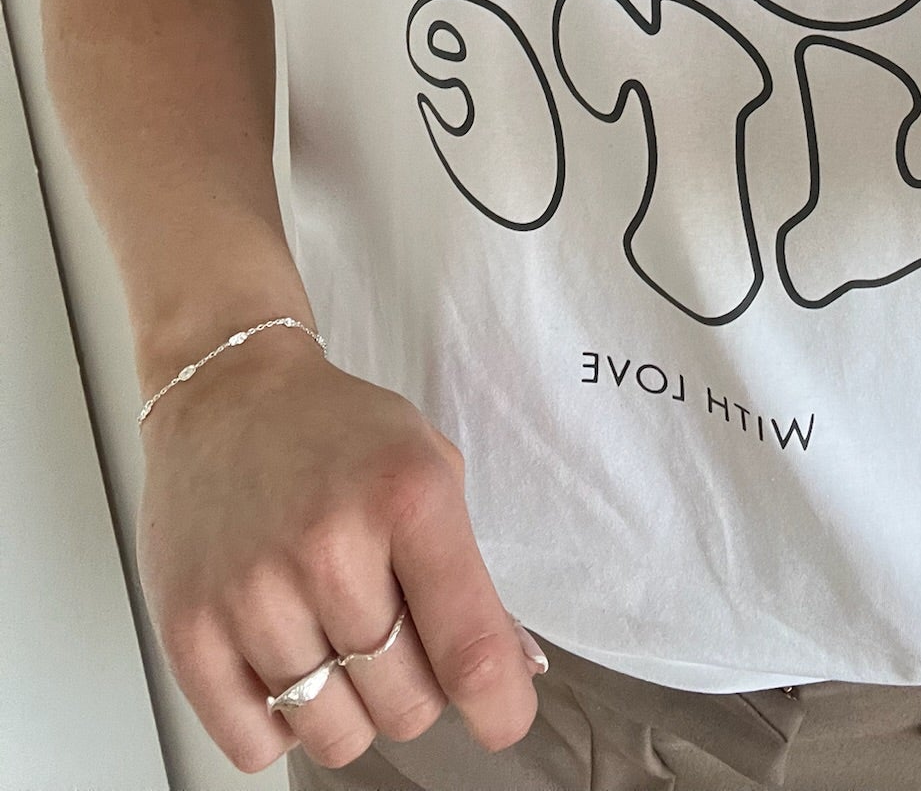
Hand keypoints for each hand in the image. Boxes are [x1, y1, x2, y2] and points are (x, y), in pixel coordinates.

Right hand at [136, 334, 543, 774]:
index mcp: (406, 497)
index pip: (471, 649)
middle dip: (416, 686)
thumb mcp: (430, 466)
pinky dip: (282, 723)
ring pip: (337, 737)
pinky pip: (257, 746)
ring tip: (335, 639)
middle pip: (407, 707)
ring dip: (350, 708)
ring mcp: (252, 594)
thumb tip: (512, 672)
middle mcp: (330, 547)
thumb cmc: (337, 433)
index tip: (502, 716)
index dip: (499, 706)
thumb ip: (471, 572)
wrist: (226, 394)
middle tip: (395, 634)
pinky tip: (285, 657)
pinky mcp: (188, 630)